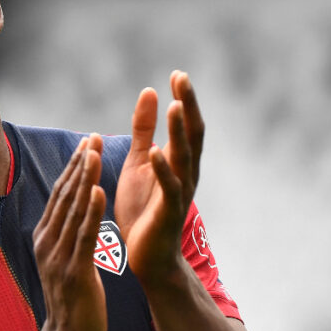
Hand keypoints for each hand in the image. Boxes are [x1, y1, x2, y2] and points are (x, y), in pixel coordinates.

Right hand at [32, 134, 107, 330]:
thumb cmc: (73, 298)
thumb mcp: (64, 258)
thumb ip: (67, 232)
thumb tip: (75, 206)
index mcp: (45, 236)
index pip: (60, 194)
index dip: (73, 167)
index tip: (87, 142)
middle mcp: (47, 241)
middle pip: (65, 196)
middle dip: (80, 165)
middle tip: (93, 137)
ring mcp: (58, 256)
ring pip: (73, 210)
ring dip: (85, 179)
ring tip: (95, 154)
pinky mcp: (74, 271)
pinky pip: (84, 236)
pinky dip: (91, 211)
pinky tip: (99, 191)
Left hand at [115, 71, 204, 288]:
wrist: (148, 256)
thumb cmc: (144, 208)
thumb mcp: (138, 162)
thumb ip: (143, 129)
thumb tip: (149, 92)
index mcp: (179, 160)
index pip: (185, 124)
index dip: (184, 100)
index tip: (177, 74)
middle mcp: (186, 173)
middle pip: (192, 134)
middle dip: (187, 106)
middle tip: (182, 78)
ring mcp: (180, 192)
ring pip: (184, 157)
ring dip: (178, 131)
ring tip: (174, 105)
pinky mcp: (168, 212)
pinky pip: (169, 187)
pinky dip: (163, 168)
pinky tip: (154, 151)